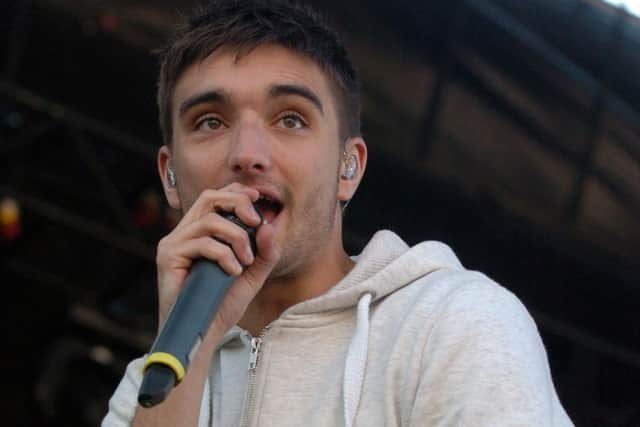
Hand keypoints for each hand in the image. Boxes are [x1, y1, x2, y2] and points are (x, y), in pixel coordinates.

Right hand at [155, 183, 279, 333]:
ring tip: (246, 261)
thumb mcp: (252, 275)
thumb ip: (264, 252)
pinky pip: (202, 243)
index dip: (235, 192)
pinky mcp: (168, 257)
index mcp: (199, 232)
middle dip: (238, 205)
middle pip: (209, 198)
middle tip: (256, 222)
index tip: (257, 199)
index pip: (214, 198)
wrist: (203, 332)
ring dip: (236, 237)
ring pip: (210, 221)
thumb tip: (269, 226)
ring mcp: (173, 244)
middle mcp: (183, 233)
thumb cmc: (222, 304)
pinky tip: (233, 272)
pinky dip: (224, 255)